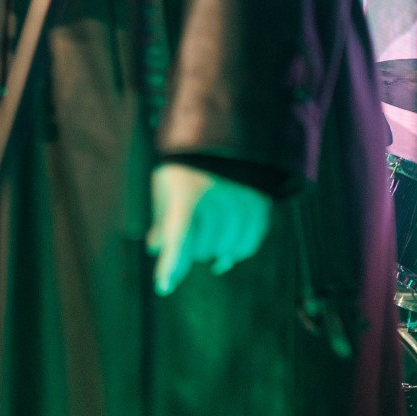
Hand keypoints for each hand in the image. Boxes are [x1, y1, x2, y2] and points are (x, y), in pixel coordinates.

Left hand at [145, 163, 271, 295]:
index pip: (179, 236)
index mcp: (188, 190)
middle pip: (201, 247)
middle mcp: (218, 196)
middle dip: (189, 248)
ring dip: (212, 251)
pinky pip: (248, 243)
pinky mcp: (261, 203)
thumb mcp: (166, 183)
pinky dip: (236, 251)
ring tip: (205, 242)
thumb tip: (155, 248)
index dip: (171, 265)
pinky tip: (226, 254)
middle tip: (186, 235)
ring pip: (226, 249)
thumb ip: (162, 216)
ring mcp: (242, 201)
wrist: (226, 130)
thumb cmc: (186, 161)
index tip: (163, 286)